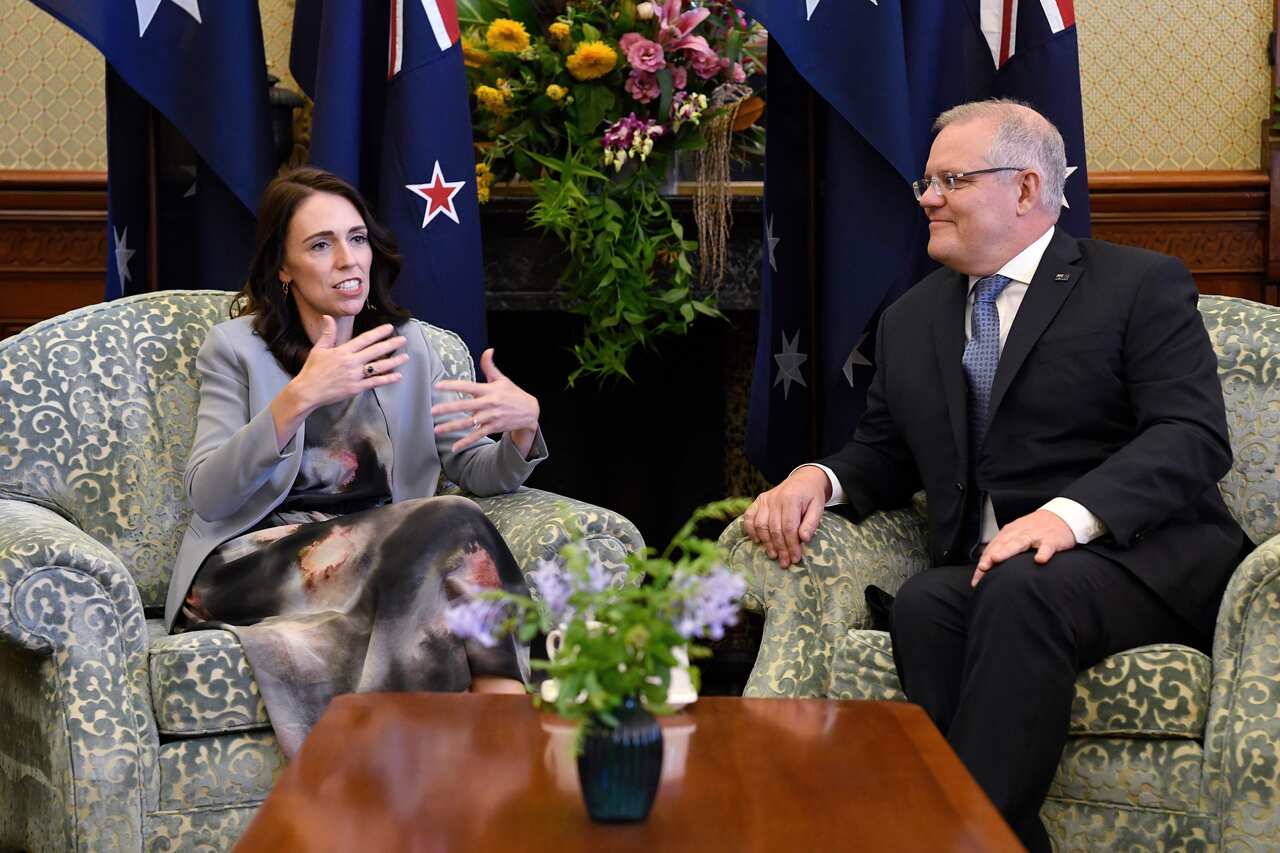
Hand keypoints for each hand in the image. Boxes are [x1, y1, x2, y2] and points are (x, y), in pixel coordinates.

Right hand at [290, 316, 407, 410]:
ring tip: (405, 357)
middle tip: (403, 340)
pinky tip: (398, 376)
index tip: (389, 327)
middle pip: (375, 351)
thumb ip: (327, 333)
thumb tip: (328, 317)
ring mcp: (354, 375)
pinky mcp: (356, 388)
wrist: (307, 391)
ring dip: (393, 362)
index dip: (378, 333)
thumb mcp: (319, 349)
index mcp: (343, 351)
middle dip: (391, 344)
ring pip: (378, 367)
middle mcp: (351, 362)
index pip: (364, 339)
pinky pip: (375, 382)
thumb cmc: (312, 370)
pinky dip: (387, 379)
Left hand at [431, 349, 539, 452]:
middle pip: (465, 406)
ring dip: (452, 427)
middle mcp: (488, 403)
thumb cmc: (513, 393)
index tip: (438, 385)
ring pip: (468, 423)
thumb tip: (488, 350)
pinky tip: (454, 447)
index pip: (468, 386)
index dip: (453, 385)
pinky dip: (465, 442)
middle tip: (432, 411)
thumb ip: (490, 366)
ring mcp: (491, 416)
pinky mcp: (493, 427)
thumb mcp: (502, 379)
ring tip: (436, 430)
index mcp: (488, 390)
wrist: (530, 411)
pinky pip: (477, 435)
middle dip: (448, 409)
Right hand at [741, 466, 830, 567]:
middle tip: (785, 562)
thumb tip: (804, 539)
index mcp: (791, 499)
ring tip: (774, 555)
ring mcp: (765, 499)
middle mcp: (775, 498)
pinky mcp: (758, 501)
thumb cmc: (811, 496)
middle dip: (780, 548)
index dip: (791, 545)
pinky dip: (750, 530)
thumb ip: (811, 523)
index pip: (789, 527)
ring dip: (766, 543)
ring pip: (761, 525)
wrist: (803, 479)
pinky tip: (757, 541)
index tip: (795, 558)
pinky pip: (749, 517)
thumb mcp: (818, 507)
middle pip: (774, 529)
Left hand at [971, 509, 1075, 586]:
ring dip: (1007, 551)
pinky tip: (1039, 560)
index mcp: (1009, 533)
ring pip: (1019, 543)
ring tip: (997, 559)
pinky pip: (1047, 547)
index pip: (992, 549)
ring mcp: (1035, 536)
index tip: (976, 579)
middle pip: (1001, 545)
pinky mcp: (1052, 540)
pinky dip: (1043, 553)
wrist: (1061, 516)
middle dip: (990, 557)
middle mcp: (1019, 533)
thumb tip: (988, 566)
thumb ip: (1004, 548)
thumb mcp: (1018, 535)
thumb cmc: (1036, 529)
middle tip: (981, 568)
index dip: (983, 563)